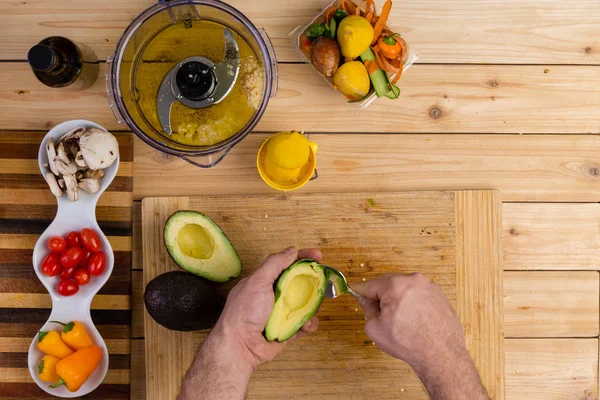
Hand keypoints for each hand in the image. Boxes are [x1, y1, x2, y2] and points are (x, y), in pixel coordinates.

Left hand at [179, 248, 321, 399]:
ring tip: (312, 309)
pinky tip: (305, 326)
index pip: (286, 263)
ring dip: (312, 305)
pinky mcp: (287, 329)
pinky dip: (308, 324)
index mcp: (265, 280)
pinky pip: (304, 324)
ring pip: (305, 304)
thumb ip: (274, 264)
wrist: (240, 346)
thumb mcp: (258, 281)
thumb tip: (291, 251)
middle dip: (312, 282)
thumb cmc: (245, 312)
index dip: (302, 257)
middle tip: (323, 283)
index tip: (318, 256)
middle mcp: (273, 295)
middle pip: (299, 283)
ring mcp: (281, 312)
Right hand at [354, 273, 487, 399]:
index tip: (356, 292)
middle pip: (388, 284)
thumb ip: (367, 310)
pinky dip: (413, 303)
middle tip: (380, 314)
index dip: (361, 292)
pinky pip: (419, 294)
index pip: (370, 285)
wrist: (440, 354)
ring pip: (404, 288)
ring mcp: (429, 286)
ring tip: (401, 320)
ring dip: (398, 299)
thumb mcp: (375, 328)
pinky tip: (413, 319)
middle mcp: (413, 280)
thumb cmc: (408, 342)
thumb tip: (368, 301)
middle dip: (382, 297)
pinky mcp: (439, 295)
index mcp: (395, 285)